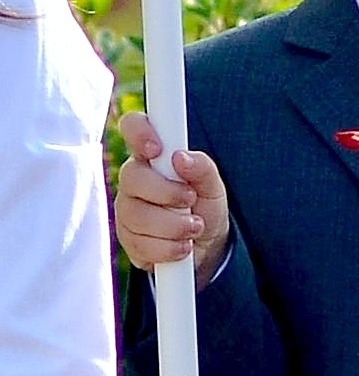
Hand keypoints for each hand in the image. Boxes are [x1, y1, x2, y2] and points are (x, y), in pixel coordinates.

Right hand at [115, 112, 230, 285]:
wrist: (207, 248)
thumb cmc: (205, 207)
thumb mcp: (213, 187)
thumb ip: (202, 168)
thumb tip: (181, 157)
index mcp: (153, 157)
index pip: (133, 127)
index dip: (139, 132)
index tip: (157, 149)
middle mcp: (134, 180)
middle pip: (131, 177)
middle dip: (167, 193)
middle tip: (190, 200)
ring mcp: (127, 210)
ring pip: (137, 215)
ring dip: (174, 225)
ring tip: (194, 227)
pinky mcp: (128, 239)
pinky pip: (140, 243)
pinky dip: (168, 248)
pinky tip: (181, 246)